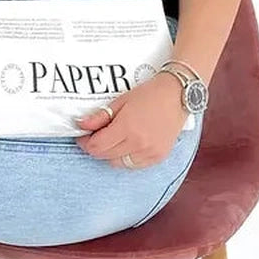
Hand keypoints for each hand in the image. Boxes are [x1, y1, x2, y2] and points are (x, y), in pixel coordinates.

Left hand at [72, 72, 187, 166]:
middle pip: (105, 156)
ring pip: (118, 163)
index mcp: (127, 128)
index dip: (85, 142)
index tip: (83, 136)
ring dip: (111, 154)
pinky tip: (127, 145)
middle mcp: (138, 144)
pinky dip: (126, 158)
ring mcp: (149, 152)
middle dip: (96, 147)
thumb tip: (81, 125)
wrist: (178, 95)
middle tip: (96, 136)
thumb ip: (100, 116)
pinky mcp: (158, 157)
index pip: (96, 146)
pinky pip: (134, 165)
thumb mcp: (120, 101)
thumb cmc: (150, 94)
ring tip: (113, 139)